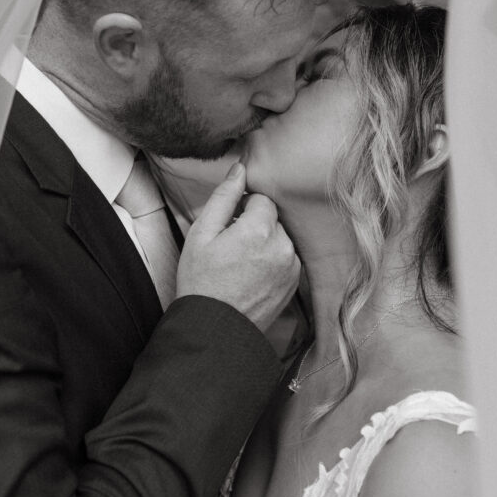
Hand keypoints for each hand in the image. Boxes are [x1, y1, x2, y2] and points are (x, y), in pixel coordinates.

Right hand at [176, 162, 300, 332]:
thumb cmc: (201, 280)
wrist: (214, 327)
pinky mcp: (294, 283)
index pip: (261, 200)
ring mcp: (291, 266)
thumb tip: (240, 169)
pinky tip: (252, 276)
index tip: (228, 227)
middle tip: (231, 248)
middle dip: (255, 226)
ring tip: (241, 265)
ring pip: (280, 238)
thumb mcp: (202, 234)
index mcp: (259, 230)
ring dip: (265, 244)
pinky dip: (273, 261)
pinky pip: (286, 259)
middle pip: (273, 219)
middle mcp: (282, 246)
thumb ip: (224, 198)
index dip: (242, 209)